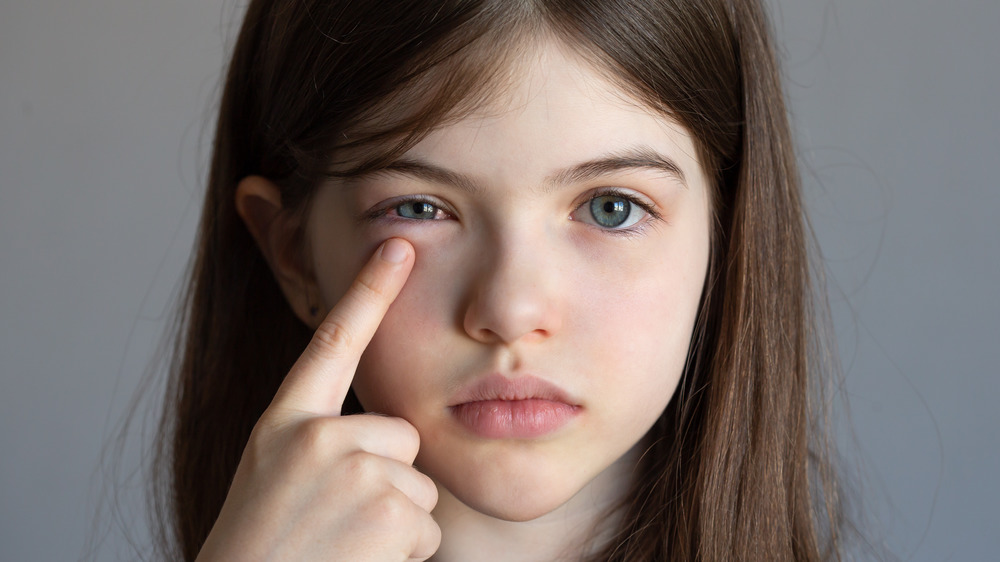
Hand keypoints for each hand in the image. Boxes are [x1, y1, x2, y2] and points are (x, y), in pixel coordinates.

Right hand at [196, 238, 439, 560]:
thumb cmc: (262, 550)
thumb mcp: (273, 477)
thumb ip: (316, 441)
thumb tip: (385, 432)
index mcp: (284, 424)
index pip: (332, 342)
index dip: (368, 290)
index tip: (396, 246)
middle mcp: (316, 435)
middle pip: (401, 434)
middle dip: (388, 480)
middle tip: (339, 523)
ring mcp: (351, 467)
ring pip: (419, 484)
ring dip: (395, 523)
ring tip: (343, 547)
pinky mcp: (387, 507)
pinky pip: (428, 525)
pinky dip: (405, 554)